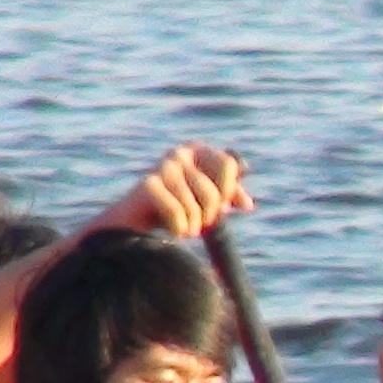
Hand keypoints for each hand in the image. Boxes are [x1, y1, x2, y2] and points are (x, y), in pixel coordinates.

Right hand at [102, 142, 250, 238]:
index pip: (228, 165)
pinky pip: (177, 213)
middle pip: (214, 192)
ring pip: (195, 207)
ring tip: (187, 228)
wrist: (135, 219)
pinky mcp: (148, 184)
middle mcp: (179, 153)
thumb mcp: (206, 199)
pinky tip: (176, 231)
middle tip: (201, 221)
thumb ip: (229, 197)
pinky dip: (180, 229)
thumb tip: (247, 204)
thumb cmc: (176, 205)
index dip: (229, 191)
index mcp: (197, 150)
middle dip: (210, 215)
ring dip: (194, 226)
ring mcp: (162, 167)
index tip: (222, 205)